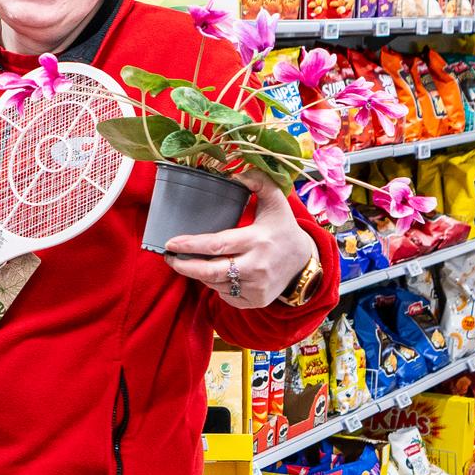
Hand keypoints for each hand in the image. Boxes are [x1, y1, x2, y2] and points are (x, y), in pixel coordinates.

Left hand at [159, 179, 312, 309]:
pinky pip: (226, 296)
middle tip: (170, 258)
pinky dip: (216, 285)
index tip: (170, 243)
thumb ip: (259, 182)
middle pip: (211, 272)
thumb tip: (237, 174)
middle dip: (185, 266)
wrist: (304, 261)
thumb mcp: (276, 201)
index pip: (217, 245)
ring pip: (216, 284)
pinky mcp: (256, 300)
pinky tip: (215, 274)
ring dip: (200, 275)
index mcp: (257, 240)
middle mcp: (256, 266)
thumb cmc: (283, 228)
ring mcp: (256, 287)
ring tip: (192, 262)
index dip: (190, 245)